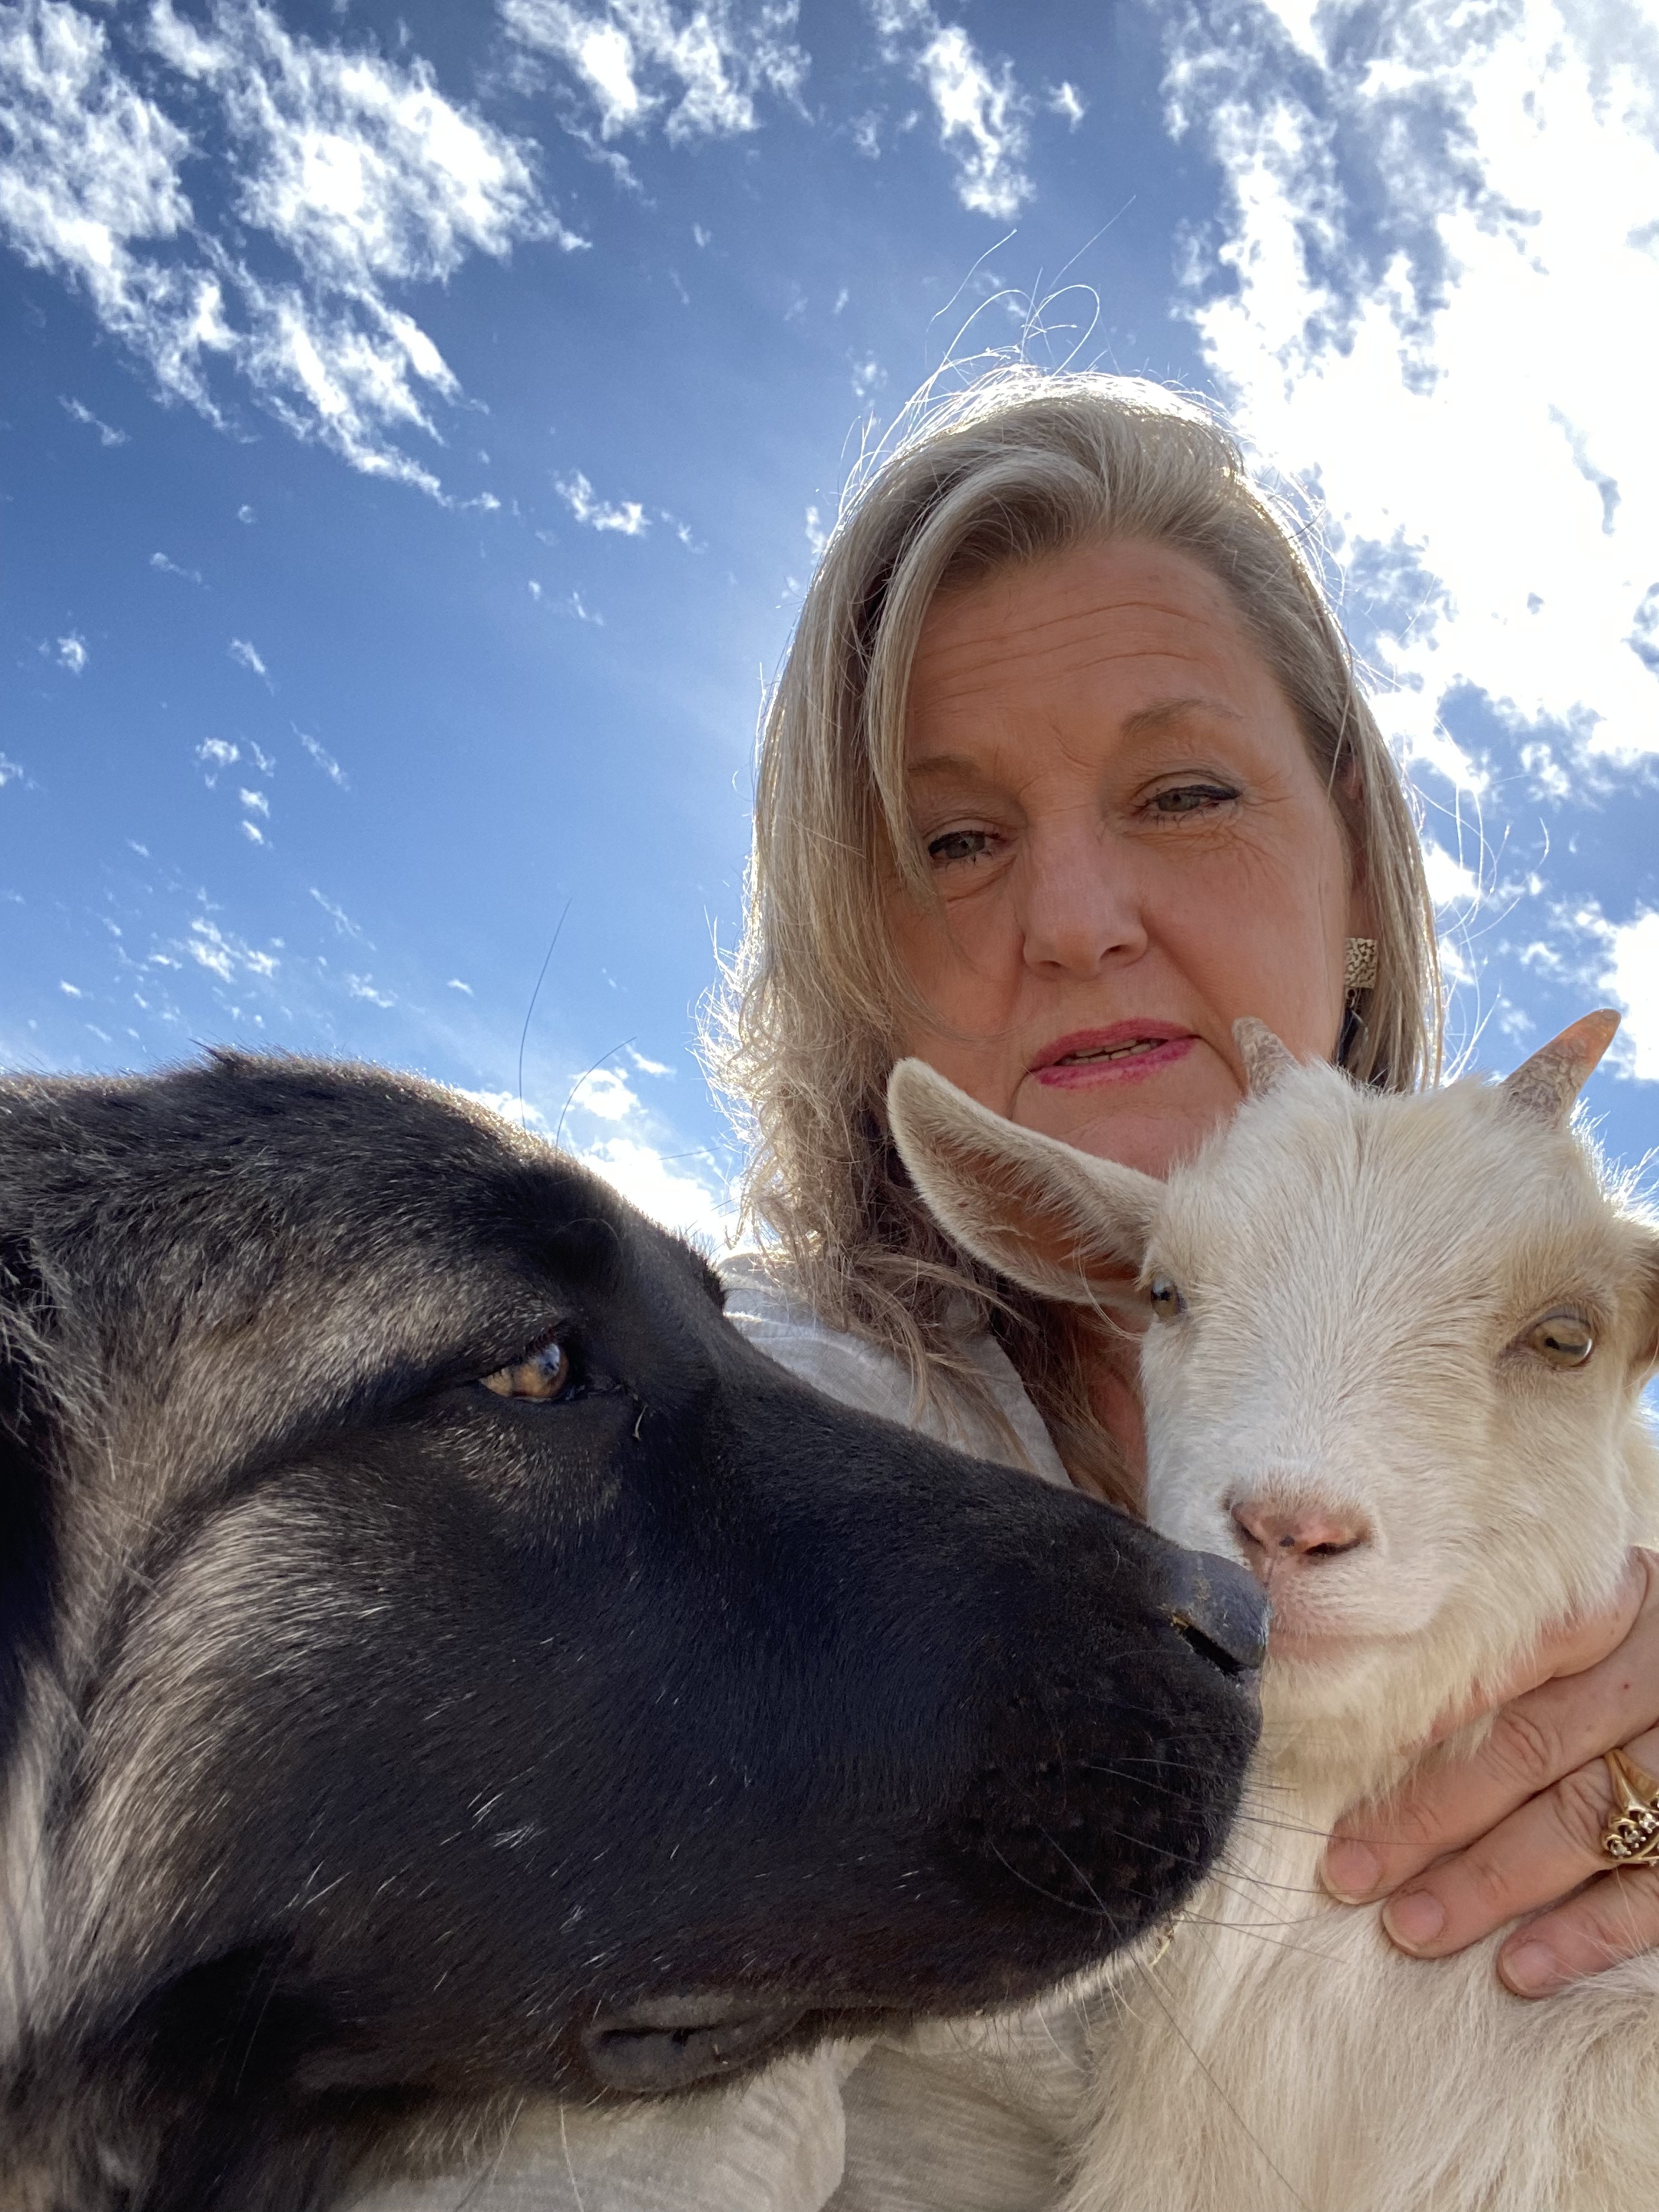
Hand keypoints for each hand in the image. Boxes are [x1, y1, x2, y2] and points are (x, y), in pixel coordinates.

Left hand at [1321, 1549, 1658, 1996]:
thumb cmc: (1623, 1655)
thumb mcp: (1588, 1615)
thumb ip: (1501, 1641)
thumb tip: (1361, 1692)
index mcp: (1619, 1601)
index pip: (1517, 1646)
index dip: (1437, 1699)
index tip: (1355, 1747)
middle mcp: (1658, 1675)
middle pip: (1531, 1745)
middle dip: (1431, 1813)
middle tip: (1350, 1867)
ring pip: (1583, 1822)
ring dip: (1488, 1883)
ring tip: (1410, 1927)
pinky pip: (1653, 1894)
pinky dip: (1584, 1934)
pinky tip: (1517, 1969)